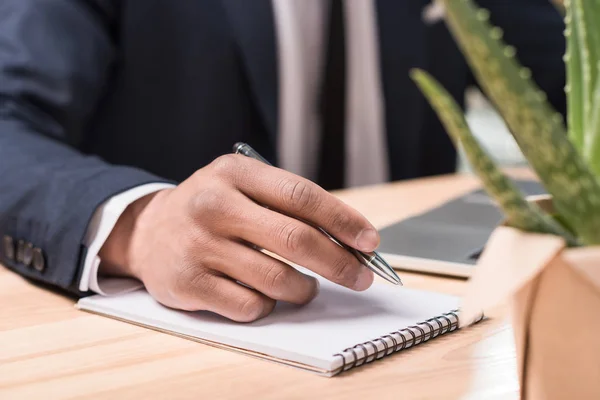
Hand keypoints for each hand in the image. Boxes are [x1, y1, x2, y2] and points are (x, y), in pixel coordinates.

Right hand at [99, 154, 379, 321]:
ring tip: (306, 287)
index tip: (370, 242)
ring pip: (277, 280)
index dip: (343, 220)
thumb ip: (289, 206)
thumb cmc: (211, 208)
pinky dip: (269, 306)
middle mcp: (214, 206)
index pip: (301, 196)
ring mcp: (199, 246)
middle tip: (361, 277)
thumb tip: (349, 240)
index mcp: (235, 173)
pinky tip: (265, 296)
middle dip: (339, 263)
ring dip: (304, 290)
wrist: (147, 231)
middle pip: (295, 240)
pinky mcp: (188, 284)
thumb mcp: (242, 186)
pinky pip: (250, 306)